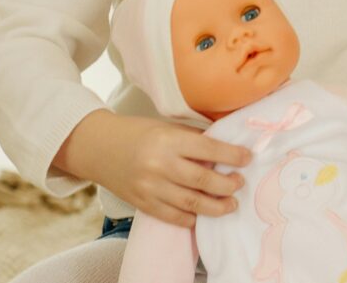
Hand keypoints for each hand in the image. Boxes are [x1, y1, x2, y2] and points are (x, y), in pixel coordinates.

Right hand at [52, 110, 251, 226]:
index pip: (209, 149)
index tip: (248, 158)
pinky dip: (190, 219)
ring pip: (190, 203)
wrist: (98, 147)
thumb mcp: (167, 127)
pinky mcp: (142, 203)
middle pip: (203, 180)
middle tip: (240, 183)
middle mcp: (159, 165)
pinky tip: (203, 216)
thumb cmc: (139, 133)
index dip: (232, 156)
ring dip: (216, 207)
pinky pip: (171, 216)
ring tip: (231, 204)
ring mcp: (150, 187)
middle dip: (228, 185)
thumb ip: (194, 139)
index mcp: (168, 140)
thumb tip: (226, 149)